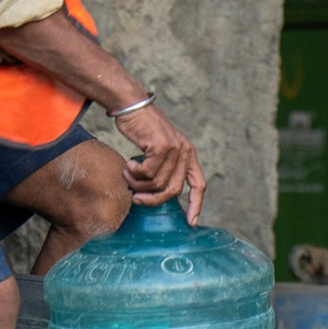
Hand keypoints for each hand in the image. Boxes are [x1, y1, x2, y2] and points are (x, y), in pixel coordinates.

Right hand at [123, 107, 206, 221]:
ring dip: (138, 184)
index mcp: (188, 154)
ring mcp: (175, 148)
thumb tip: (158, 195)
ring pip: (158, 183)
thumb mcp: (158, 150)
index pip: (199, 184)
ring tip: (128, 174)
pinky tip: (129, 164)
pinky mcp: (161, 146)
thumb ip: (164, 168)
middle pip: (173, 191)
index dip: (197, 205)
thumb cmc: (141, 130)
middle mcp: (185, 151)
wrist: (132, 105)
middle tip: (136, 198)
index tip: (191, 223)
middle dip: (153, 200)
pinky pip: (147, 173)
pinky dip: (134, 173)